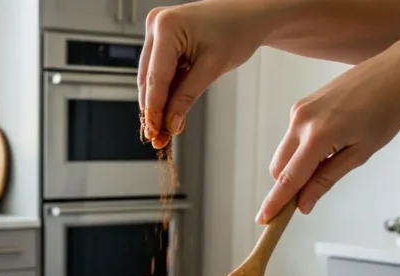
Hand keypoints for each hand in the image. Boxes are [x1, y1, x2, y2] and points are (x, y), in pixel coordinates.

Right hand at [139, 0, 265, 147]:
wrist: (251, 14)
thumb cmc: (238, 29)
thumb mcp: (212, 67)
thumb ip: (187, 97)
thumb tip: (171, 123)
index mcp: (167, 27)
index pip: (156, 78)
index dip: (154, 110)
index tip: (154, 133)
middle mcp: (156, 25)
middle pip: (149, 78)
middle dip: (154, 109)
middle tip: (159, 137)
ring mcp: (157, 30)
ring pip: (151, 77)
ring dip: (159, 102)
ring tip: (165, 127)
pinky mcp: (162, 38)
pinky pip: (159, 70)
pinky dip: (166, 90)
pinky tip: (170, 109)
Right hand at [259, 39, 399, 222]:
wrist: (397, 73)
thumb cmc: (387, 111)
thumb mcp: (360, 153)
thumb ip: (327, 179)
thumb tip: (304, 203)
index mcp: (318, 136)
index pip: (289, 178)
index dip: (275, 202)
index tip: (264, 219)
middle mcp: (301, 121)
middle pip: (279, 168)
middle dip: (288, 185)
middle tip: (308, 196)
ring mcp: (299, 110)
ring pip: (285, 153)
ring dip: (297, 166)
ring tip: (333, 158)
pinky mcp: (301, 104)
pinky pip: (292, 137)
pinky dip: (303, 149)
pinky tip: (332, 141)